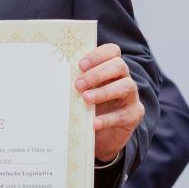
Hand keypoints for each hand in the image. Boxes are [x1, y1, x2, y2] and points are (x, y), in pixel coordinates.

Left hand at [75, 43, 143, 163]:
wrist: (102, 136)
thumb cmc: (90, 108)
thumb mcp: (83, 92)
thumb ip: (77, 82)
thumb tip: (54, 75)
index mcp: (112, 68)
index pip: (112, 51)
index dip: (97, 55)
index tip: (80, 65)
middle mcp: (125, 78)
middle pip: (119, 66)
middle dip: (97, 73)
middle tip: (78, 84)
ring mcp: (132, 96)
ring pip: (126, 86)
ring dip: (104, 92)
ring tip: (86, 99)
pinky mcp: (134, 115)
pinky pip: (123, 115)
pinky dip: (107, 119)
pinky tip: (94, 123)